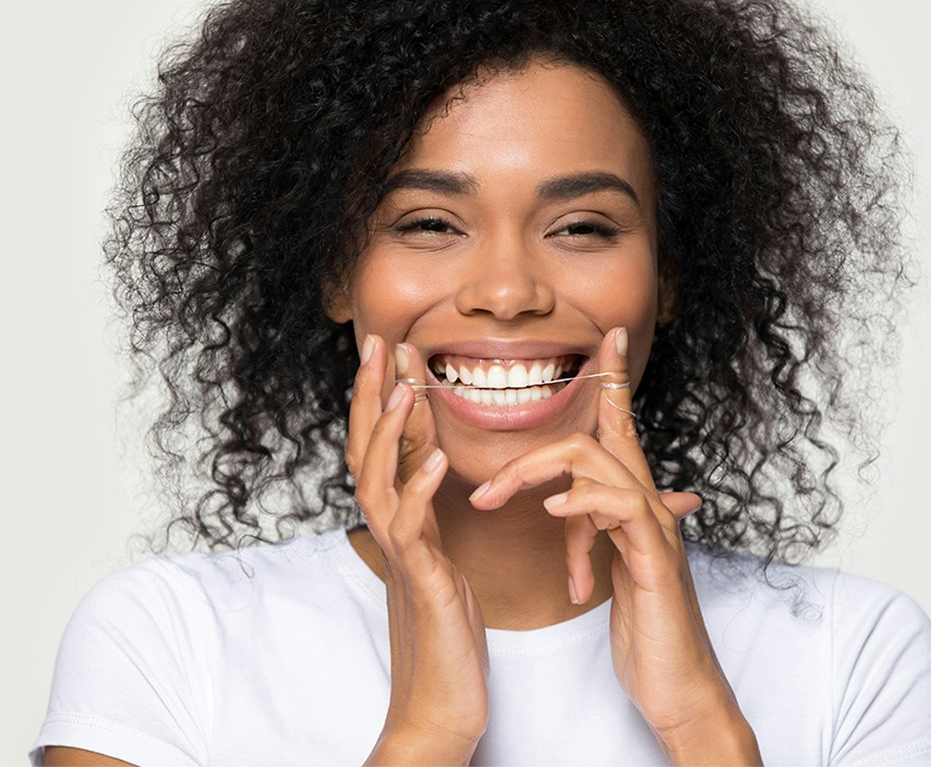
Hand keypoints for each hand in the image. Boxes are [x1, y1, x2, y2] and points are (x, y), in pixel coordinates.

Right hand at [348, 336, 488, 764]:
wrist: (439, 705)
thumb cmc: (444, 630)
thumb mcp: (438, 554)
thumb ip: (428, 509)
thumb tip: (426, 462)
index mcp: (401, 518)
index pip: (384, 444)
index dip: (383, 394)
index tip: (389, 348)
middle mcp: (391, 529)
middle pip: (367, 450)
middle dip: (370, 394)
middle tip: (376, 343)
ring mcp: (402, 555)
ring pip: (378, 482)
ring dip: (389, 432)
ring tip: (403, 388)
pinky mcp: (421, 583)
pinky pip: (414, 531)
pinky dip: (420, 490)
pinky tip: (434, 460)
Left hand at [467, 328, 761, 763]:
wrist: (680, 683)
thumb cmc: (644, 621)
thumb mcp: (608, 563)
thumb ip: (592, 524)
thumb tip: (568, 501)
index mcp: (630, 499)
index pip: (620, 424)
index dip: (614, 378)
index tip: (608, 337)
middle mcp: (646, 501)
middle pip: (593, 438)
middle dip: (530, 452)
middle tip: (482, 490)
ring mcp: (654, 526)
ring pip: (597, 462)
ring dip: (535, 474)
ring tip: (490, 502)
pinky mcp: (655, 557)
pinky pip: (620, 506)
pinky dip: (583, 502)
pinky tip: (553, 513)